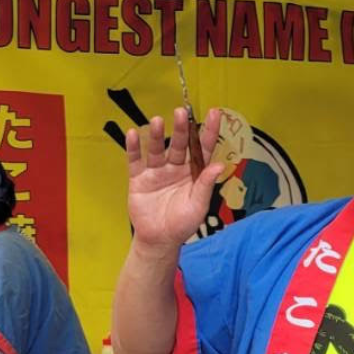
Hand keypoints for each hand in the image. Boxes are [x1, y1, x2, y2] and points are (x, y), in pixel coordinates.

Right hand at [125, 107, 224, 249]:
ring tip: (158, 121)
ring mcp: (157, 171)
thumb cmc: (181, 225)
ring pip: (158, 149)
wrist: (158, 240)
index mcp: (193, 174)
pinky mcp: (139, 178)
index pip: (202, 149)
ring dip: (158, 135)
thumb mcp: (197, 206)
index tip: (215, 113)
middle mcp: (175, 168)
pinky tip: (134, 134)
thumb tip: (219, 166)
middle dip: (181, 129)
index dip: (209, 132)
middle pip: (180, 145)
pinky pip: (135, 160)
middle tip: (182, 113)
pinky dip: (133, 147)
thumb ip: (205, 185)